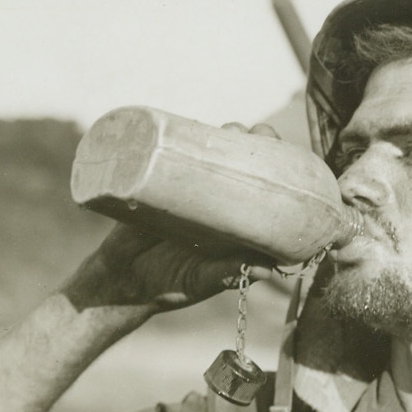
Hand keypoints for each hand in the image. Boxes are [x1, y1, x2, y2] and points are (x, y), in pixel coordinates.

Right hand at [64, 121, 287, 312]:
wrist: (118, 279)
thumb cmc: (166, 286)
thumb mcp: (200, 281)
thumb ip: (227, 274)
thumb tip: (266, 269)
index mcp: (236, 231)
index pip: (266, 199)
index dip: (282, 178)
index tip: (292, 161)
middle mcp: (219, 209)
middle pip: (246, 170)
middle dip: (258, 148)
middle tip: (260, 133)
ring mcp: (192, 194)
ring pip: (216, 157)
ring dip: (228, 137)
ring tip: (232, 127)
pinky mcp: (163, 183)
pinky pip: (179, 156)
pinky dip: (188, 137)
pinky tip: (197, 126)